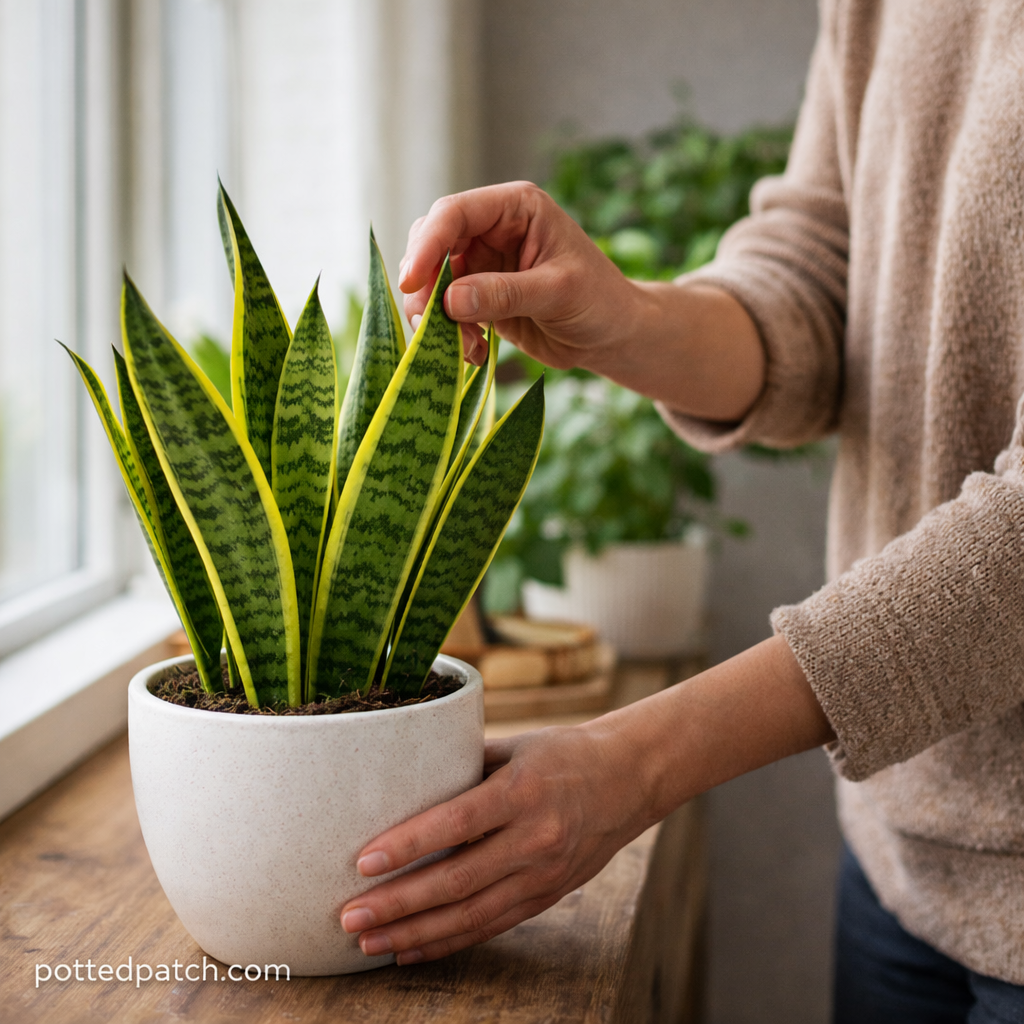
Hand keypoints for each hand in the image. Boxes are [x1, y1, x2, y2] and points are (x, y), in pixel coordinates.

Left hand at [339, 636, 832, 964]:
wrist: (629, 778)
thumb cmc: (563, 752)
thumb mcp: (514, 745)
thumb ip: (462, 764)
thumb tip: (397, 776)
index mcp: (523, 791)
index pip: (457, 822)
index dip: (408, 845)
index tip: (363, 861)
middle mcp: (536, 838)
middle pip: (456, 881)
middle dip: (398, 904)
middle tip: (349, 916)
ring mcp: (544, 874)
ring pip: (470, 915)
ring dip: (414, 933)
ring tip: (367, 942)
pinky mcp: (547, 896)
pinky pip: (491, 926)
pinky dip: (447, 942)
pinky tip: (410, 950)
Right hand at [399, 181, 638, 367]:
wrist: (613, 335)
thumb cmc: (599, 302)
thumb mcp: (556, 293)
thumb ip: (504, 294)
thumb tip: (449, 300)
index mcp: (515, 208)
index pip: (454, 214)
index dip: (427, 246)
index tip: (411, 284)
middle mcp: (492, 229)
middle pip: (432, 245)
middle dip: (425, 287)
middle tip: (431, 327)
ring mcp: (483, 263)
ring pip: (432, 282)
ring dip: (436, 318)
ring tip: (465, 348)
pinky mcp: (479, 297)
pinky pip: (445, 311)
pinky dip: (449, 334)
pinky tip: (475, 353)